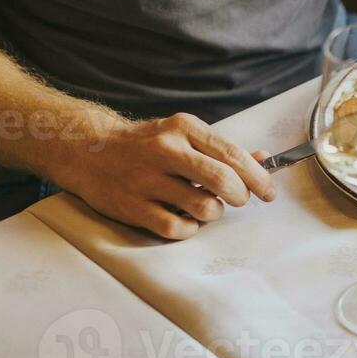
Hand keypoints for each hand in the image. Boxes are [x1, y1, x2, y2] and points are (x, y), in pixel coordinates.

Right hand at [55, 113, 276, 240]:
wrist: (87, 150)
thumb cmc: (146, 145)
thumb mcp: (183, 134)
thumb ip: (221, 149)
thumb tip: (264, 159)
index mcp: (183, 128)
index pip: (233, 155)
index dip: (258, 178)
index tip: (268, 192)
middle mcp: (165, 150)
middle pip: (223, 180)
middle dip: (241, 196)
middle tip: (239, 200)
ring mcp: (146, 179)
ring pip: (204, 207)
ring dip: (214, 213)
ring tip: (205, 206)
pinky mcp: (131, 206)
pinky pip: (177, 228)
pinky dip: (189, 229)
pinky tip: (184, 219)